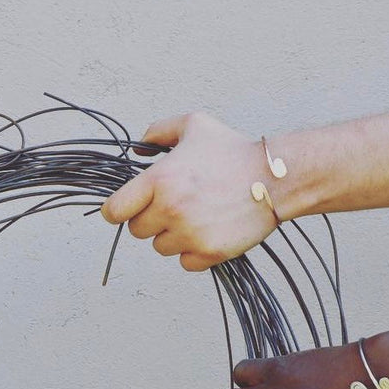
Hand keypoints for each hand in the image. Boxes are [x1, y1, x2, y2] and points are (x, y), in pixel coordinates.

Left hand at [100, 113, 277, 270]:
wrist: (275, 177)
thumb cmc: (234, 151)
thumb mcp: (193, 125)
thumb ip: (157, 132)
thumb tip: (137, 149)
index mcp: (158, 180)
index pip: (114, 211)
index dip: (119, 209)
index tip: (129, 207)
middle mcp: (169, 209)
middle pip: (137, 230)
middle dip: (151, 219)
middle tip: (176, 205)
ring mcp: (189, 234)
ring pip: (160, 247)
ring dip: (173, 236)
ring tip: (197, 215)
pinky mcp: (208, 253)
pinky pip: (185, 263)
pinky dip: (193, 252)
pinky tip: (209, 231)